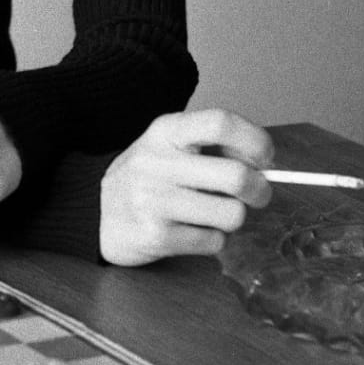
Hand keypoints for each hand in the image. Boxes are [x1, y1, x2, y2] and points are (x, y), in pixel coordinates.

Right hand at [97, 109, 273, 265]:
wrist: (97, 210)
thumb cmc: (150, 175)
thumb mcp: (172, 145)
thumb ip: (214, 145)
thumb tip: (265, 162)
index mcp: (165, 131)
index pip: (220, 122)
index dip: (254, 140)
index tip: (266, 157)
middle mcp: (157, 162)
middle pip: (236, 175)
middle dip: (260, 190)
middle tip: (256, 194)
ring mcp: (154, 200)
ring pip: (232, 214)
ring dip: (231, 217)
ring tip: (212, 212)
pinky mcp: (156, 236)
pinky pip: (214, 241)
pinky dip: (212, 239)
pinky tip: (192, 229)